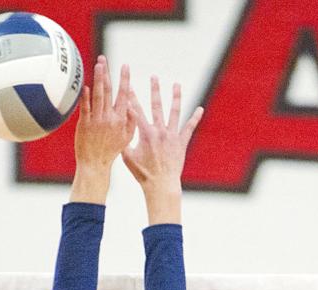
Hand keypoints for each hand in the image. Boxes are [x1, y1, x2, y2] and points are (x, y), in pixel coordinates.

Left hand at [69, 56, 134, 203]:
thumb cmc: (110, 151)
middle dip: (108, 73)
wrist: (95, 164)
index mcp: (121, 119)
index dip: (125, 79)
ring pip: (98, 95)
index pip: (124, 95)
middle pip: (109, 91)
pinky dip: (85, 96)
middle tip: (104, 58)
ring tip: (97, 65)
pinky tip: (85, 85)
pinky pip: (85, 107)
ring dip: (98, 79)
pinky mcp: (84, 124)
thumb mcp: (126, 138)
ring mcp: (96, 120)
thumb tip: (134, 106)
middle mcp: (109, 117)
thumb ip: (131, 121)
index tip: (125, 66)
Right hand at [121, 77, 201, 222]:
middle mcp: (159, 131)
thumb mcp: (128, 158)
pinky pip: (189, 127)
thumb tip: (117, 131)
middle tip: (154, 76)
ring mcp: (172, 135)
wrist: (161, 184)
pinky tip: (200, 109)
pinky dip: (195, 118)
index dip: (131, 97)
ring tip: (176, 84)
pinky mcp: (181, 142)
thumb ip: (124, 142)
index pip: (136, 111)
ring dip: (175, 97)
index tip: (128, 84)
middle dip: (154, 90)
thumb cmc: (143, 174)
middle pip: (156, 106)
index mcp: (145, 133)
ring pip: (174, 112)